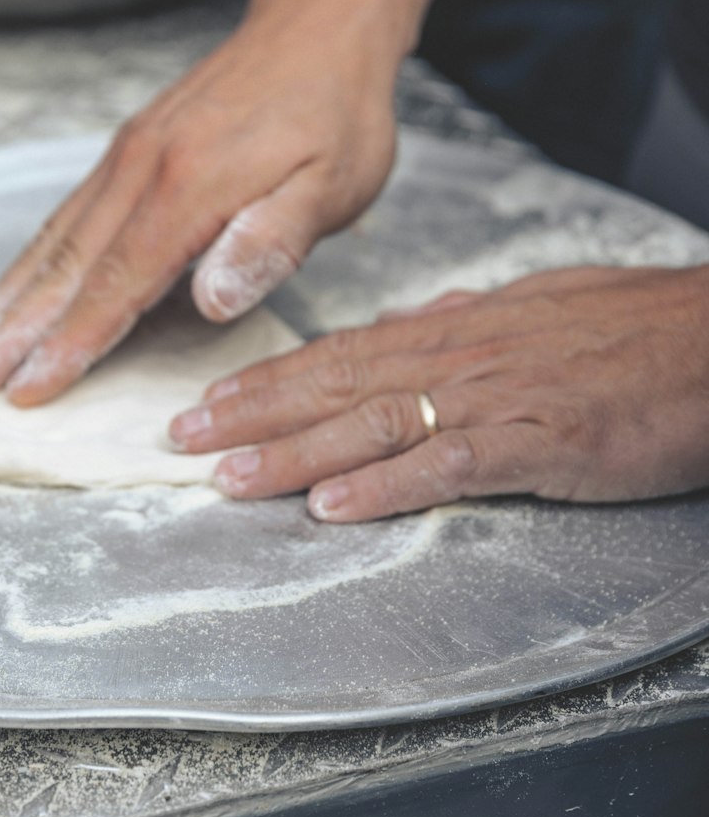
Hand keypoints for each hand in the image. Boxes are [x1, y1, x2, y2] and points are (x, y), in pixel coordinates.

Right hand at [0, 0, 397, 404]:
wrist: (315, 26)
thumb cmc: (335, 115)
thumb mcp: (332, 183)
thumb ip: (271, 240)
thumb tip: (212, 300)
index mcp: (189, 185)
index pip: (118, 282)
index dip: (70, 344)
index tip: (27, 391)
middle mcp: (141, 168)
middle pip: (64, 265)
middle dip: (9, 331)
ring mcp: (128, 156)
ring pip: (53, 240)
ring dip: (5, 300)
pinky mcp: (128, 150)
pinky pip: (67, 216)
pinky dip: (29, 261)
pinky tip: (12, 291)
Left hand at [166, 265, 708, 520]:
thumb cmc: (635, 329)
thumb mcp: (538, 311)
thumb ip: (468, 323)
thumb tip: (411, 326)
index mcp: (456, 330)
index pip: (340, 354)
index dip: (268, 379)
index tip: (210, 400)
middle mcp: (460, 357)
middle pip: (336, 385)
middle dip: (252, 414)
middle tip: (182, 439)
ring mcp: (496, 399)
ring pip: (373, 421)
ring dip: (293, 451)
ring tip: (229, 476)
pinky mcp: (540, 442)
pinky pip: (448, 464)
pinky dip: (385, 485)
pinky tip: (333, 505)